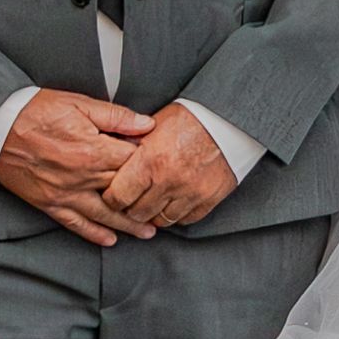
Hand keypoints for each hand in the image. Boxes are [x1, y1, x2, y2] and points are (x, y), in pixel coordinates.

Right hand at [0, 89, 158, 245]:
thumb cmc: (37, 110)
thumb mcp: (80, 103)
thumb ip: (116, 116)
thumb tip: (147, 124)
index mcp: (93, 150)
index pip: (133, 163)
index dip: (150, 165)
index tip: (162, 167)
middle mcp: (82, 177)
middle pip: (123, 192)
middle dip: (146, 200)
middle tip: (165, 206)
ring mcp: (65, 193)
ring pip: (104, 215)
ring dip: (128, 225)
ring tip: (148, 232)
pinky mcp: (49, 203)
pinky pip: (75, 224)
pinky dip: (93, 234)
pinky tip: (110, 240)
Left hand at [102, 103, 238, 228]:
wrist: (228, 119)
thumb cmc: (191, 118)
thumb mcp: (154, 124)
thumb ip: (131, 145)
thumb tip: (110, 159)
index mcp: (151, 161)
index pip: (118, 197)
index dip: (112, 198)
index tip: (113, 195)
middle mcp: (169, 180)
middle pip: (137, 213)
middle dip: (131, 207)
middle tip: (132, 199)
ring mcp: (190, 193)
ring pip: (161, 221)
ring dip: (154, 212)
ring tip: (153, 200)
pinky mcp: (208, 199)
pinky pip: (185, 220)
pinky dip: (177, 214)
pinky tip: (173, 201)